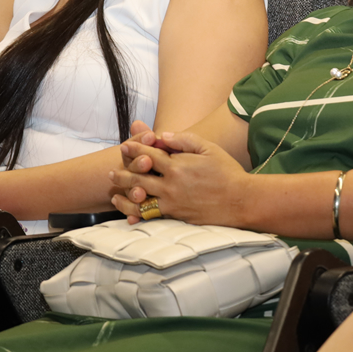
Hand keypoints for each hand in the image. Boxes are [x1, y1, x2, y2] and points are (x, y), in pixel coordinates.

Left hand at [110, 130, 248, 225]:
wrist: (240, 200)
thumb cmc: (227, 172)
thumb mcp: (210, 149)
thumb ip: (185, 140)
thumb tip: (164, 136)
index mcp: (178, 165)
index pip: (148, 154)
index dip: (134, 149)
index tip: (125, 146)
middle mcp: (170, 184)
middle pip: (138, 177)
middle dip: (123, 173)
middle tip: (112, 172)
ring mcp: (171, 201)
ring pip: (139, 199)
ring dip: (124, 195)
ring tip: (115, 193)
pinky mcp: (175, 215)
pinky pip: (149, 215)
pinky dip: (136, 214)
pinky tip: (129, 212)